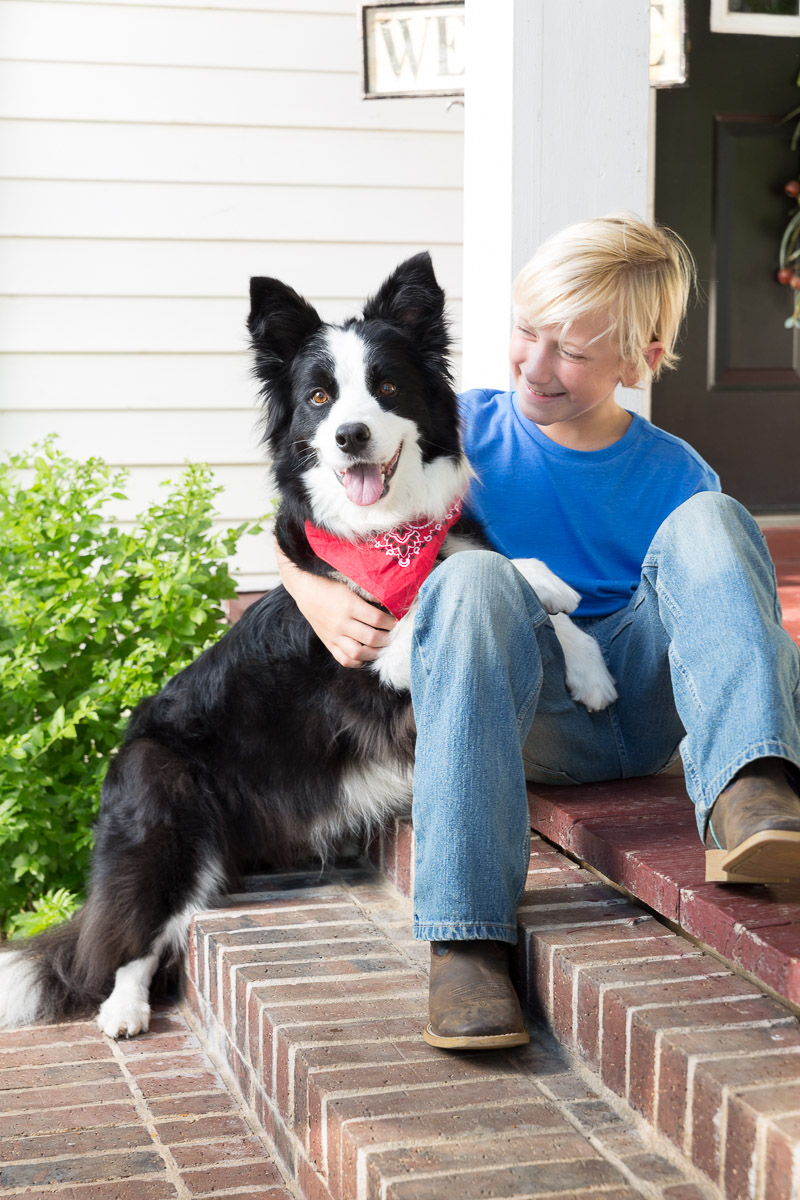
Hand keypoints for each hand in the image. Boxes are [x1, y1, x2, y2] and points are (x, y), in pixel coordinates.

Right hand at [275, 540, 395, 667]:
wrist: (306, 591)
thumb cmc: (331, 586)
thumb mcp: (350, 584)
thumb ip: (369, 595)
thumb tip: (390, 602)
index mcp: (349, 605)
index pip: (377, 619)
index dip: (392, 622)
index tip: (397, 621)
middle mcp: (342, 623)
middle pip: (371, 638)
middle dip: (387, 639)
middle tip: (393, 636)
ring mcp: (334, 635)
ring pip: (358, 653)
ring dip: (374, 653)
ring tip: (381, 647)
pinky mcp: (328, 643)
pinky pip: (344, 659)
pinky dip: (357, 661)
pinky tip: (365, 655)